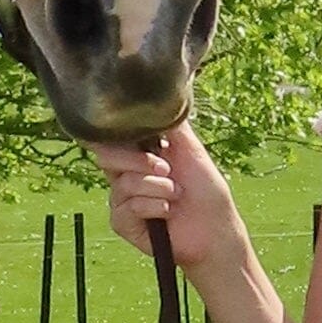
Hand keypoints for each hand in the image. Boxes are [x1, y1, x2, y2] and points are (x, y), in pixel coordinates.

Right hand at [94, 125, 241, 279]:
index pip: (111, 137)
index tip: (140, 138)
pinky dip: (153, 208)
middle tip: (167, 169)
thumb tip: (161, 93)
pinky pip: (127, 208)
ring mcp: (123, 199)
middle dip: (139, 161)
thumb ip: (170, 124)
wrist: (215, 230)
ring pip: (122, 184)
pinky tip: (168, 213)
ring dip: (157, 188)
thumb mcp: (191, 149)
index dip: (116, 134)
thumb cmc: (207, 191)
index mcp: (139, 154)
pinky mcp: (124, 223)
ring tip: (177, 195)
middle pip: (106, 156)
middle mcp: (127, 174)